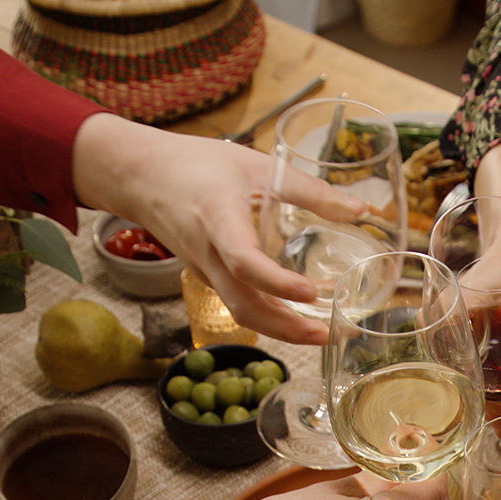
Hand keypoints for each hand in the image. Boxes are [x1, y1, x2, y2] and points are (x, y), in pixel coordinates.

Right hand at [71, 114, 365, 345]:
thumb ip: (308, 190)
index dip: (278, 282)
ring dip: (283, 330)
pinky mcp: (208, 277)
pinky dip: (269, 316)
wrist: (140, 177)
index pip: (245, 261)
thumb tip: (360, 210)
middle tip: (333, 334)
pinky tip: (298, 315)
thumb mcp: (256, 166)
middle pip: (246, 307)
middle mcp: (209, 255)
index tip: (311, 293)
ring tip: (325, 333)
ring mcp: (206, 272)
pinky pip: (238, 304)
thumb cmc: (197, 165)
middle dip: (290, 328)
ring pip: (242, 313)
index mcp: (218, 220)